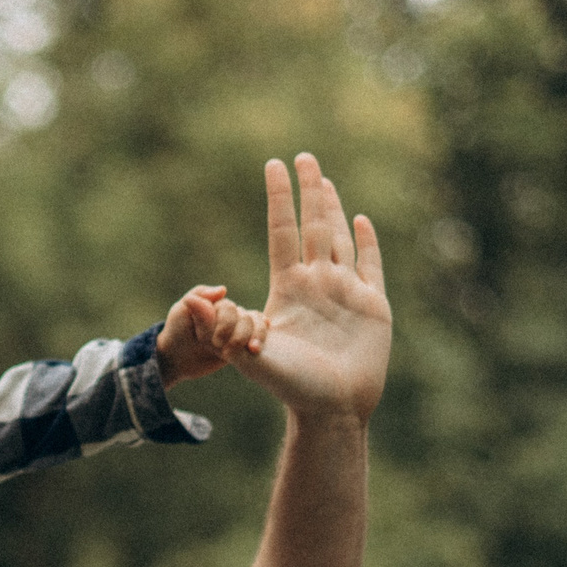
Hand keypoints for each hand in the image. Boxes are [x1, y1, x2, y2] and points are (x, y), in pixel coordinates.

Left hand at [154, 284, 269, 384]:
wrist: (176, 358)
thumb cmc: (176, 332)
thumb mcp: (181, 312)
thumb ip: (198, 297)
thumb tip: (223, 290)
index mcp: (216, 303)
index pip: (230, 308)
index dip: (226, 324)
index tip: (213, 341)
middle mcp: (229, 314)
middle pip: (245, 317)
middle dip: (238, 335)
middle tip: (223, 350)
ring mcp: (236, 328)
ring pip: (255, 325)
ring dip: (255, 336)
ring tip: (252, 350)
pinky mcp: (241, 344)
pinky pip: (258, 335)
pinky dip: (261, 336)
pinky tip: (260, 344)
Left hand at [234, 155, 391, 426]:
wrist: (330, 410)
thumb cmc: (290, 387)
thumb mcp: (248, 353)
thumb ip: (222, 326)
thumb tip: (193, 300)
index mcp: (288, 288)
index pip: (282, 232)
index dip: (279, 198)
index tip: (272, 165)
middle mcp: (316, 284)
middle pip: (312, 226)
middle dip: (308, 192)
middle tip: (302, 157)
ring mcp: (345, 292)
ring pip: (339, 238)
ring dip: (333, 208)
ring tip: (324, 179)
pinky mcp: (373, 306)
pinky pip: (370, 265)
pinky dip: (367, 241)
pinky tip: (361, 219)